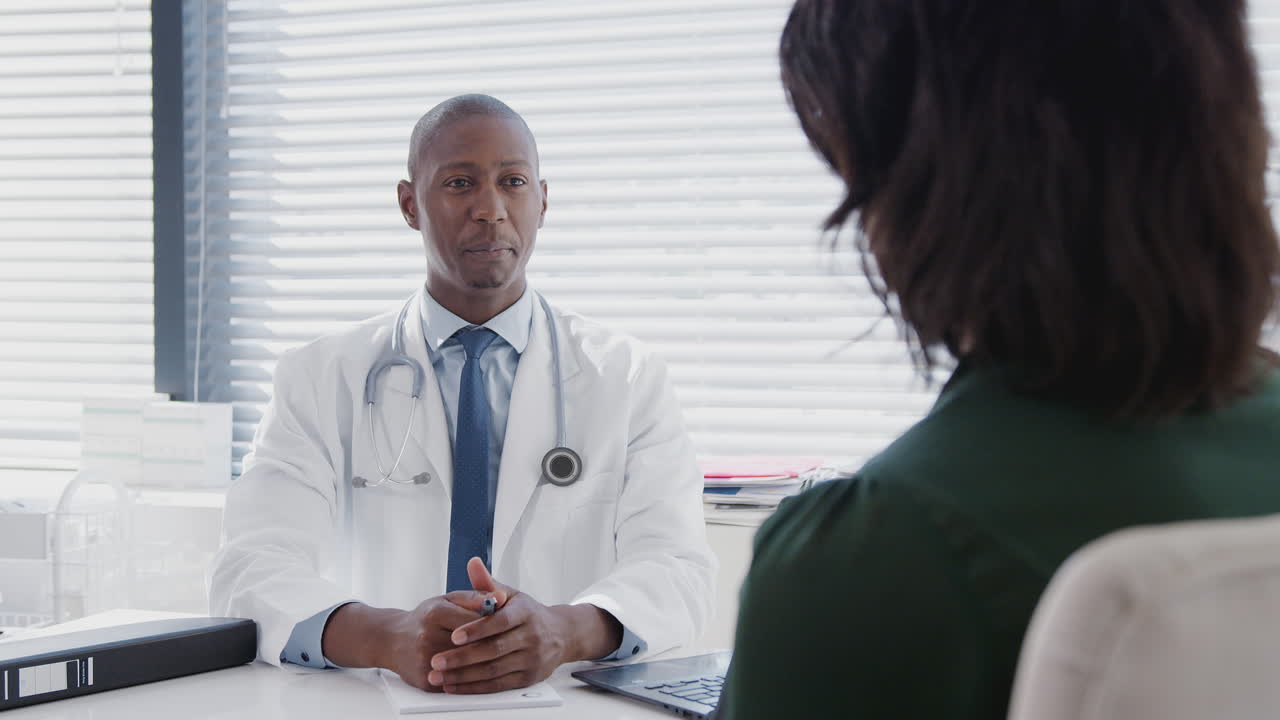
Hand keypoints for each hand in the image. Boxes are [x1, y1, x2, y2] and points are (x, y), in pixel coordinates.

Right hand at [321, 587, 505, 691]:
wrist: (392, 640)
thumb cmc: (425, 617)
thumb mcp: (447, 599)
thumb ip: (475, 596)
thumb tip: (502, 598)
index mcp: (435, 613)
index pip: (475, 621)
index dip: (496, 624)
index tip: (512, 626)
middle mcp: (427, 637)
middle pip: (472, 646)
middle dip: (494, 645)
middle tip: (512, 645)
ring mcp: (425, 661)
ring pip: (467, 667)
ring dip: (487, 664)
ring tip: (503, 659)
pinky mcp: (425, 680)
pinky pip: (456, 682)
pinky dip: (472, 679)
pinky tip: (485, 673)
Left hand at [427, 558, 618, 693]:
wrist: (562, 635)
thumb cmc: (528, 614)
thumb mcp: (512, 595)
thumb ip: (488, 584)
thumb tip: (472, 563)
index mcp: (525, 612)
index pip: (500, 621)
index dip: (477, 629)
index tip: (454, 635)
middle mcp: (532, 636)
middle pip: (494, 649)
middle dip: (462, 657)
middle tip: (437, 660)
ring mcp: (531, 659)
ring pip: (494, 670)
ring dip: (464, 676)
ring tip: (439, 676)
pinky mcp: (528, 678)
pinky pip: (498, 685)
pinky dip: (474, 687)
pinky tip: (455, 685)